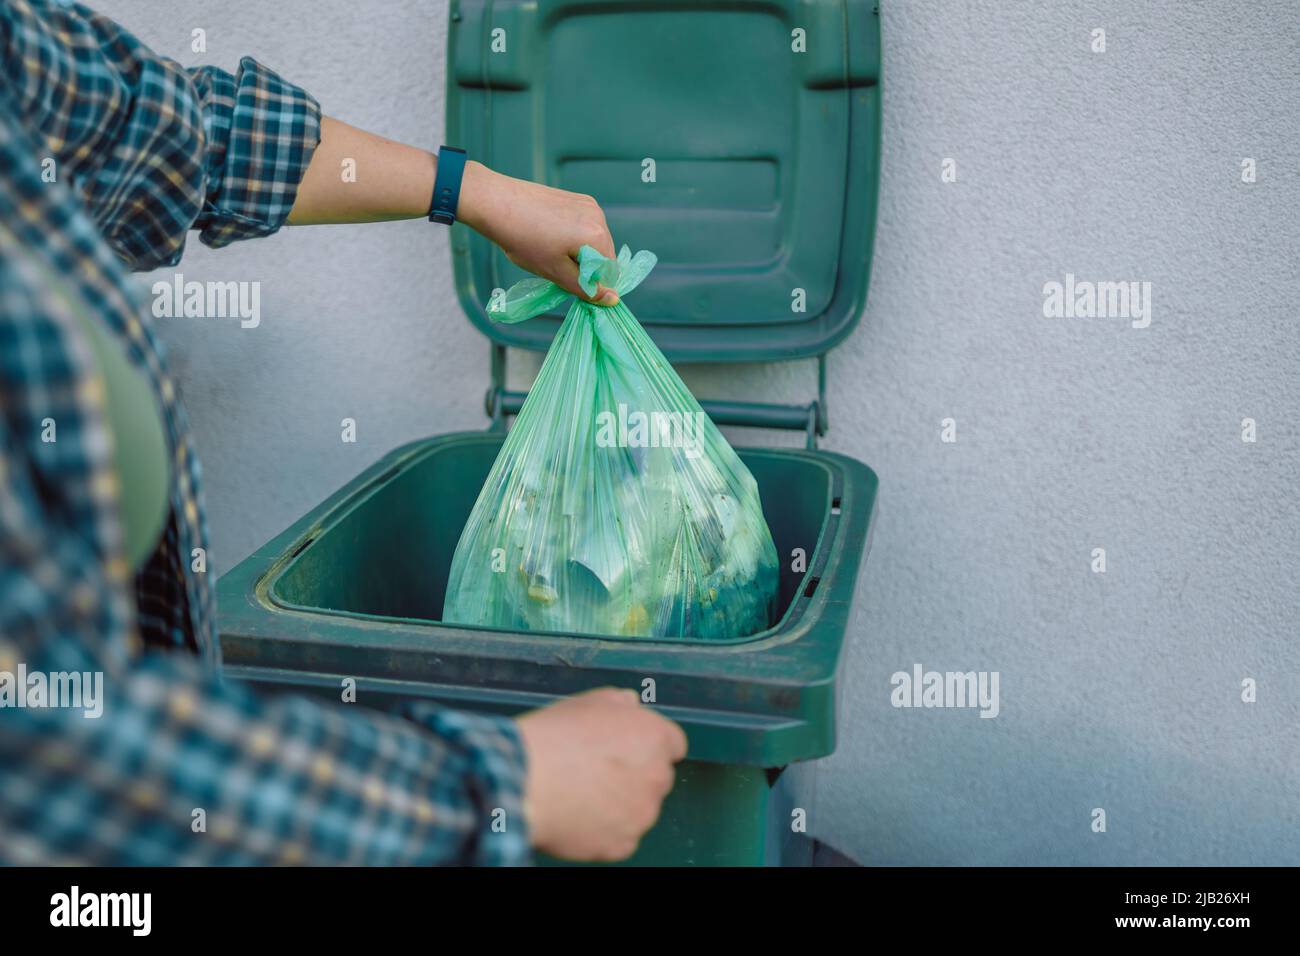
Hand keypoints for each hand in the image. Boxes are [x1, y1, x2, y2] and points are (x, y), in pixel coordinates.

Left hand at [459, 161, 620, 304]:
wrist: (496, 203)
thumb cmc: (524, 240)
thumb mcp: (555, 272)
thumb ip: (586, 288)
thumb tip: (612, 299)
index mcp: (597, 236)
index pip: (610, 273)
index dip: (591, 284)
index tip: (568, 283)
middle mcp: (599, 217)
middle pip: (604, 255)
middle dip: (585, 267)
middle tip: (555, 267)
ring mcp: (588, 204)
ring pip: (593, 241)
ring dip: (578, 252)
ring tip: (549, 249)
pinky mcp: (576, 198)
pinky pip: (584, 226)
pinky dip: (572, 236)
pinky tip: (550, 235)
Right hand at [515, 687, 686, 860]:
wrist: (525, 781)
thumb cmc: (554, 738)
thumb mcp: (586, 703)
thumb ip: (618, 703)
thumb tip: (630, 704)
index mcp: (654, 738)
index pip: (672, 744)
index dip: (647, 744)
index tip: (626, 748)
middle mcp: (657, 777)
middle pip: (656, 777)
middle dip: (635, 775)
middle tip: (597, 771)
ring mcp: (641, 815)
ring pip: (639, 809)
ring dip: (620, 804)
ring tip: (581, 794)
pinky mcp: (622, 844)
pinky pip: (621, 837)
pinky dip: (604, 830)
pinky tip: (578, 815)